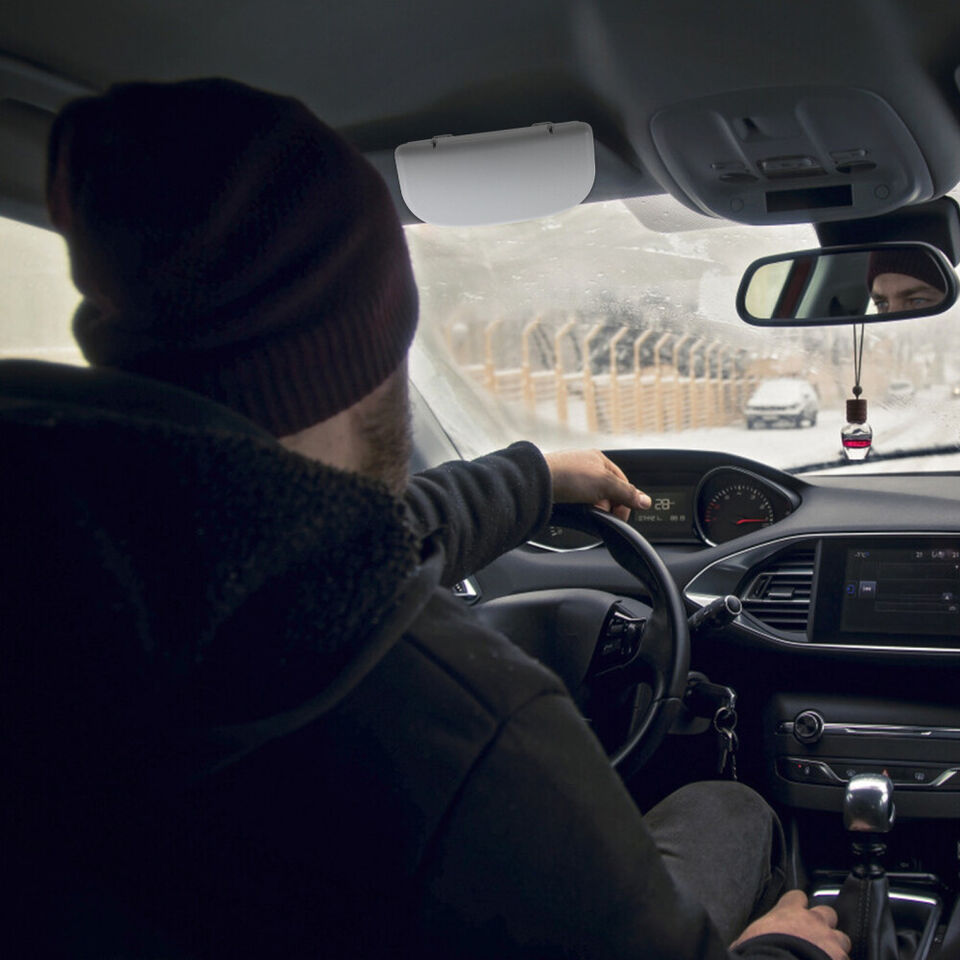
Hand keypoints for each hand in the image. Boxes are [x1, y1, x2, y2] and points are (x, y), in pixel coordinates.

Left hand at [544, 449, 650, 521]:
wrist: (537, 483)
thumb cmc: (568, 476)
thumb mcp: (604, 484)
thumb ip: (626, 493)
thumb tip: (645, 501)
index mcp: (598, 459)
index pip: (622, 481)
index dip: (625, 498)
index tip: (622, 514)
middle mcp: (584, 466)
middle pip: (607, 492)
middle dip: (607, 505)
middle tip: (603, 513)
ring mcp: (571, 478)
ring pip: (591, 499)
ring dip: (593, 509)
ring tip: (588, 512)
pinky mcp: (559, 490)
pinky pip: (576, 503)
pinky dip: (579, 509)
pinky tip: (576, 512)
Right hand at [731, 890, 850, 959]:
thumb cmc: (759, 952)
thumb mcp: (746, 939)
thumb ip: (753, 936)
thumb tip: (738, 946)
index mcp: (788, 911)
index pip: (797, 896)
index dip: (797, 905)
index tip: (794, 914)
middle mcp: (813, 921)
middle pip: (826, 913)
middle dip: (823, 925)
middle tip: (815, 938)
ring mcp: (831, 941)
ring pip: (842, 938)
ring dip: (835, 947)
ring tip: (826, 958)